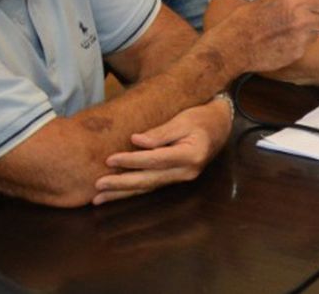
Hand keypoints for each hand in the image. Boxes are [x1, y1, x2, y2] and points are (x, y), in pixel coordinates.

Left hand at [92, 99, 232, 204]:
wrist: (220, 127)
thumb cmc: (202, 119)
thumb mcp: (183, 120)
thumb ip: (160, 133)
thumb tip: (136, 141)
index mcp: (191, 155)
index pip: (156, 160)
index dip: (132, 160)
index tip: (109, 159)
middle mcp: (186, 172)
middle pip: (149, 180)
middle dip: (121, 184)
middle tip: (98, 186)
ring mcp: (181, 178)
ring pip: (147, 188)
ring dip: (122, 193)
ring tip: (99, 199)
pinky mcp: (174, 178)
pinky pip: (150, 186)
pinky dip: (132, 191)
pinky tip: (116, 195)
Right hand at [200, 0, 318, 72]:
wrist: (234, 45)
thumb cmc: (247, 19)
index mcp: (297, 2)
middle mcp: (303, 20)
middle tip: (313, 19)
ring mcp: (301, 38)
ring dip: (311, 32)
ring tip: (291, 30)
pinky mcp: (297, 53)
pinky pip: (306, 46)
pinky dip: (299, 44)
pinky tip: (283, 41)